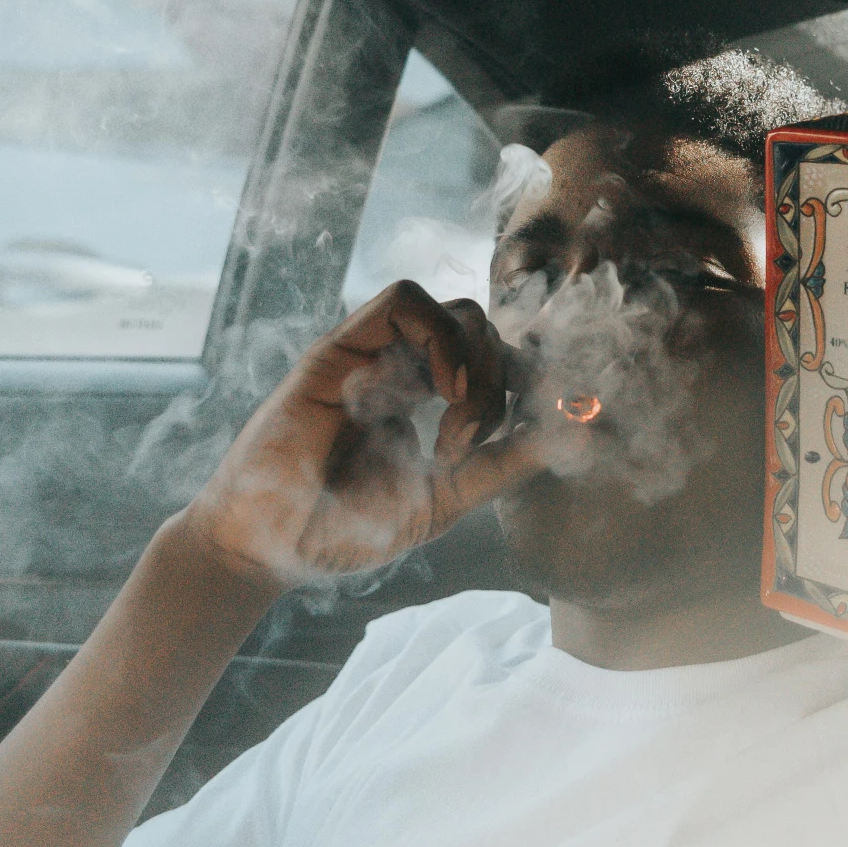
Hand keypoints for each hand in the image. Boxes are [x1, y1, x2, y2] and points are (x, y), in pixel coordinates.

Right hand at [183, 283, 543, 591]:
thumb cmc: (344, 528)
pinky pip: (402, 299)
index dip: (525, 385)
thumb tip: (579, 433)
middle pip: (486, 331)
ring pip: (456, 311)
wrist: (268, 547)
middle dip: (501, 383)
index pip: (495, 360)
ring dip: (476, 364)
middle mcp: (402, 368)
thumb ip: (505, 466)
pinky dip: (439, 336)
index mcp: (425, 399)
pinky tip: (442, 392)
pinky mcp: (337, 348)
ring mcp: (370, 354)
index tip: (528, 436)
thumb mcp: (446, 500)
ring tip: (455, 431)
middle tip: (471, 445)